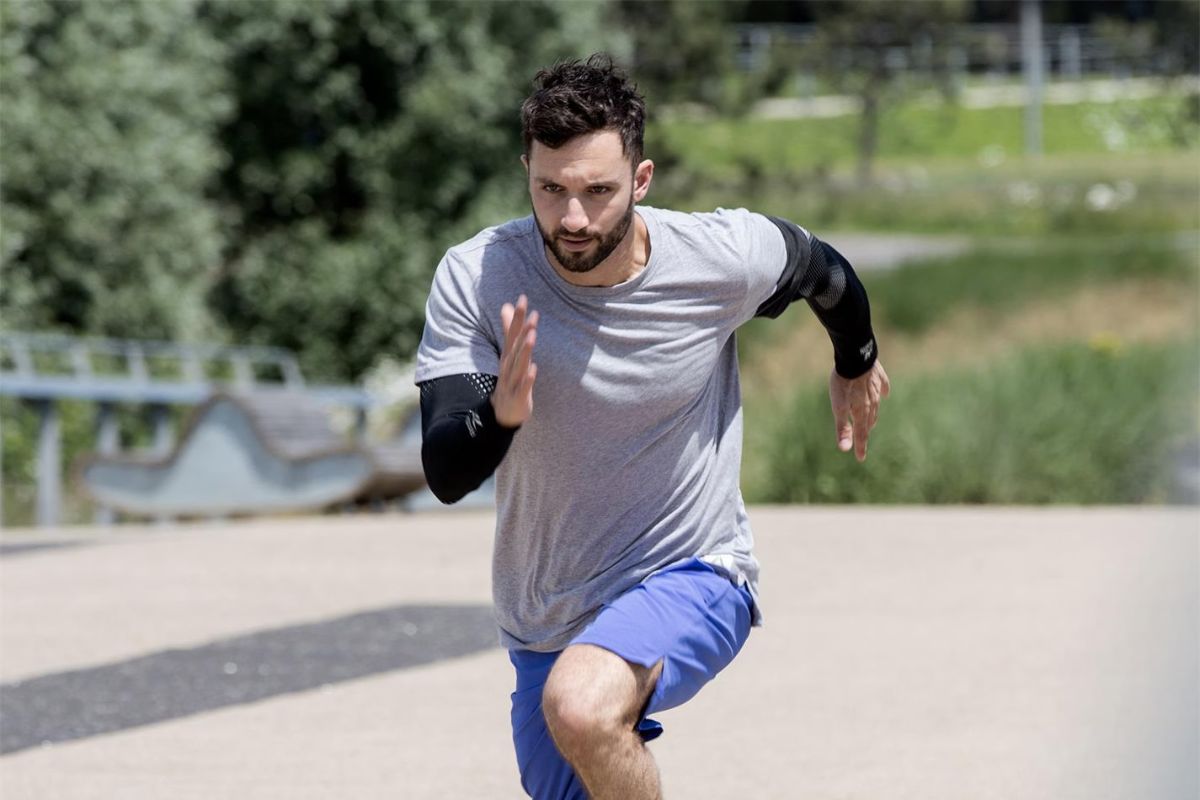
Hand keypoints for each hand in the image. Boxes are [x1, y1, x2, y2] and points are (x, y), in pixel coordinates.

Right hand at [492, 294, 538, 427]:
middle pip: (516, 346)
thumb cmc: (509, 379)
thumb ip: (509, 330)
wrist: (501, 413)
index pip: (512, 332)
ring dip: (525, 351)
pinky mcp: (518, 396)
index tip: (523, 298)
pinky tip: (534, 369)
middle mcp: (508, 366)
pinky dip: (528, 378)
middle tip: (532, 314)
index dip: (518, 316)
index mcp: (508, 356)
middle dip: (523, 330)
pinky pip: (523, 387)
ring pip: (519, 365)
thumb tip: (507, 306)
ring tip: (533, 336)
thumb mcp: (510, 354)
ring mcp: (512, 381)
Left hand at [829, 360, 889, 461]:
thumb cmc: (844, 382)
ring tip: (871, 422)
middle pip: (869, 421)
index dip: (860, 446)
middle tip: (862, 440)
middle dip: (865, 431)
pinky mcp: (878, 376)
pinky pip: (883, 386)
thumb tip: (844, 449)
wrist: (856, 356)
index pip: (861, 433)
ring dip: (872, 415)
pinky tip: (885, 394)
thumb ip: (842, 428)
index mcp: (861, 411)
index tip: (860, 458)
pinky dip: (884, 392)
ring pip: (876, 406)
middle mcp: (871, 402)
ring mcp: (876, 388)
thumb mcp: (838, 407)